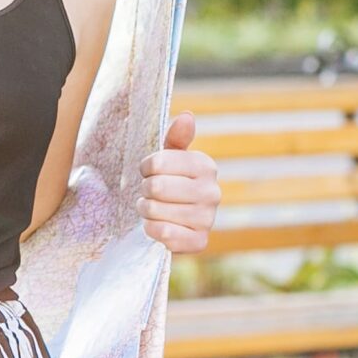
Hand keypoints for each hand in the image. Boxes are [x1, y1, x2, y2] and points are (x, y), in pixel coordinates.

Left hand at [140, 112, 220, 254]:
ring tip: (153, 208)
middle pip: (155, 187)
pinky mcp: (200, 242)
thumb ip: (176, 138)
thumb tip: (187, 116)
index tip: (149, 172)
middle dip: (144, 190)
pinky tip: (157, 225)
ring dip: (145, 210)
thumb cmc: (171, 181)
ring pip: (156, 210)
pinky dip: (152, 229)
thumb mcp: (171, 157)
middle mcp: (213, 192)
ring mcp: (208, 219)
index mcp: (206, 166)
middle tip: (150, 193)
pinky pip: (164, 233)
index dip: (145, 168)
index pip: (156, 163)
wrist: (177, 221)